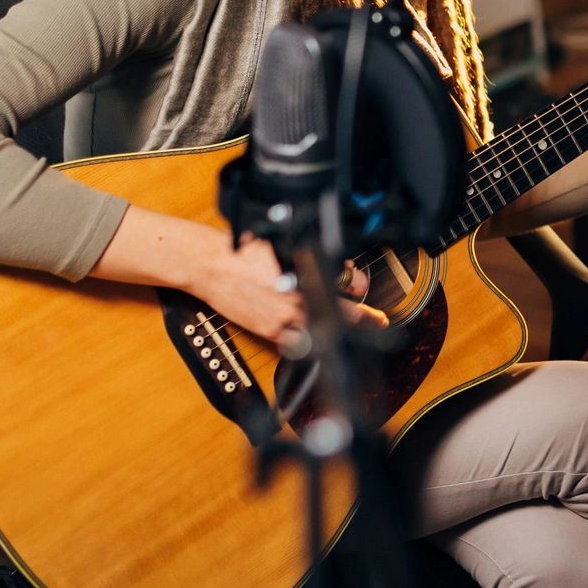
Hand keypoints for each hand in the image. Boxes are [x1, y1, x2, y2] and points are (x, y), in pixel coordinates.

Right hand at [196, 234, 388, 351]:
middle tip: (376, 320)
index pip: (351, 280)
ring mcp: (288, 314)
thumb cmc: (244, 252)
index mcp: (309, 266)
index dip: (361, 286)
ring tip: (348, 330)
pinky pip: (300, 342)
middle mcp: (302, 291)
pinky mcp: (272, 330)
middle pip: (347, 311)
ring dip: (338, 329)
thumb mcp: (286, 245)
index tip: (365, 290)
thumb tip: (339, 268)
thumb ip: (314, 258)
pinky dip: (311, 341)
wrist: (211, 265)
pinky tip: (315, 338)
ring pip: (327, 329)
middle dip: (365, 317)